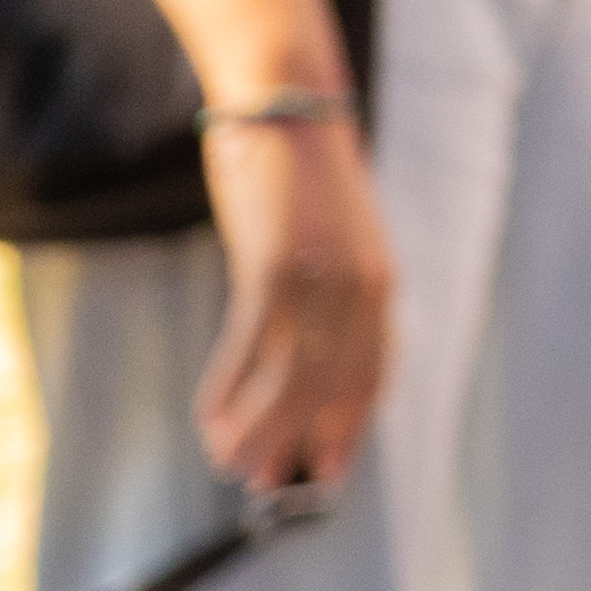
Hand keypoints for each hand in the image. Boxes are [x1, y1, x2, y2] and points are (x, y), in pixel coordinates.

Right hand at [191, 104, 399, 502]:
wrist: (285, 107)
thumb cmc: (298, 184)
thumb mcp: (327, 245)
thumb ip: (326, 300)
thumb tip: (298, 365)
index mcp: (381, 286)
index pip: (372, 376)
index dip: (349, 427)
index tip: (328, 470)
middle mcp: (362, 289)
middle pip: (332, 388)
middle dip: (298, 441)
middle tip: (264, 483)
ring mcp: (321, 279)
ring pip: (292, 378)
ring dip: (257, 428)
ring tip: (228, 462)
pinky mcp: (276, 266)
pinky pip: (251, 346)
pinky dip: (229, 390)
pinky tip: (209, 417)